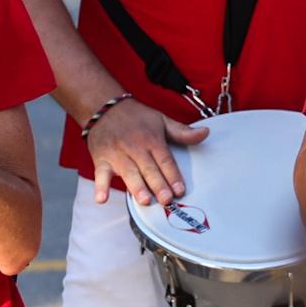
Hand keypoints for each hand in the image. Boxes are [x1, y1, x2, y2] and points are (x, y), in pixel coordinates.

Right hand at [83, 95, 203, 207]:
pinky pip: (100, 174)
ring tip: (145, 200)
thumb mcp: (161, 120)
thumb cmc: (135, 117)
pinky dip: (100, 186)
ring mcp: (117, 154)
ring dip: (136, 187)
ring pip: (128, 172)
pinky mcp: (101, 159)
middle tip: (166, 199)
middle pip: (148, 168)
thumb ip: (182, 132)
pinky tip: (102, 198)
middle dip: (158, 184)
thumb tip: (205, 133)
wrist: (103, 106)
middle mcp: (134, 147)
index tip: (180, 189)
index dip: (173, 175)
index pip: (165, 159)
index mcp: (151, 139)